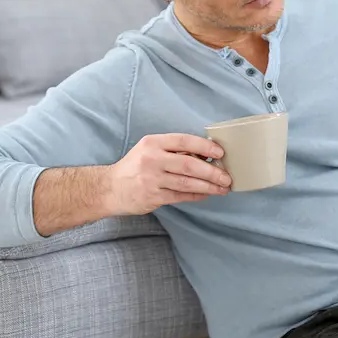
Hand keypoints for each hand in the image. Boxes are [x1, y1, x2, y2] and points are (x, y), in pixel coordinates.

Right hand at [104, 133, 232, 215]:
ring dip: (208, 186)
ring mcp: (152, 179)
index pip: (184, 140)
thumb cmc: (134, 167)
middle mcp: (152, 159)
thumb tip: (204, 154)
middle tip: (226, 177)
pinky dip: (196, 195)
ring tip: (222, 188)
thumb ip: (172, 150)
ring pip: (187, 183)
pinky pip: (181, 196)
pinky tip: (206, 194)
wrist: (110, 188)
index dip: (204, 146)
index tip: (219, 153)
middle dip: (212, 172)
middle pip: (189, 164)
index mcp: (153, 143)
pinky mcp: (153, 196)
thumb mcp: (149, 150)